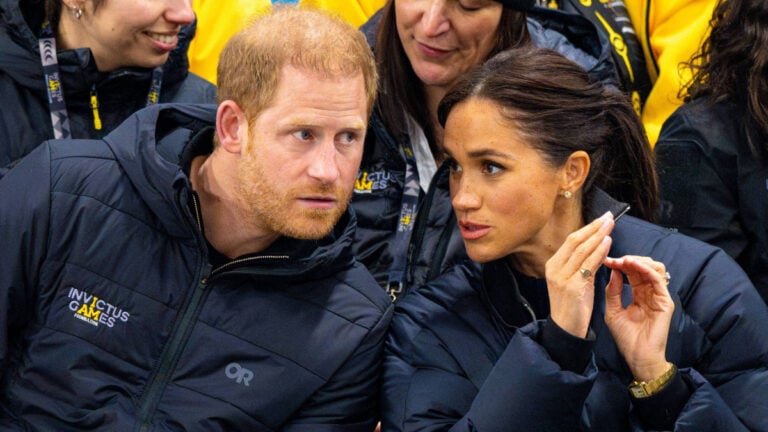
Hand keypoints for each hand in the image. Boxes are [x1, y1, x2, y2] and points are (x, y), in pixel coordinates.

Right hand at [545, 211, 613, 337]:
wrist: (566, 329)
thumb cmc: (572, 305)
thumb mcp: (574, 280)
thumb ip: (581, 263)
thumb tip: (596, 245)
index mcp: (552, 265)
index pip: (571, 241)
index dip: (587, 228)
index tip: (601, 219)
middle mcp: (554, 268)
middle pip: (575, 241)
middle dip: (594, 228)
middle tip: (608, 217)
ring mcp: (562, 277)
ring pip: (581, 250)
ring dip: (598, 236)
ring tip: (610, 225)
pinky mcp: (573, 286)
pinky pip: (588, 265)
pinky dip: (598, 252)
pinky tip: (607, 243)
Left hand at [603, 256, 673, 380]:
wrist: (638, 357)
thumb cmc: (626, 338)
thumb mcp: (613, 311)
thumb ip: (613, 291)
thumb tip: (613, 271)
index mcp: (638, 294)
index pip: (632, 272)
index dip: (620, 263)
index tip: (605, 260)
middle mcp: (650, 293)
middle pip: (644, 267)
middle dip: (628, 260)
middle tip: (614, 259)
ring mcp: (659, 296)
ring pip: (654, 269)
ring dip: (638, 261)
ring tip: (624, 261)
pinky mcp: (665, 302)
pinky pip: (658, 280)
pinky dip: (646, 270)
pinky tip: (634, 266)